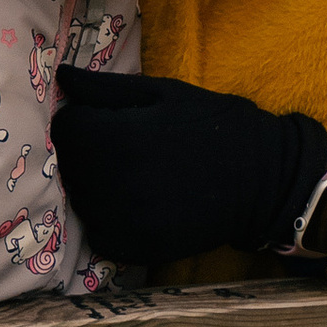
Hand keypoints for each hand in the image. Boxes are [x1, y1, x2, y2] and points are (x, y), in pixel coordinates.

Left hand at [54, 65, 326, 264]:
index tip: (104, 119)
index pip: (64, 128)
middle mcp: (115, 183)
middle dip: (85, 151)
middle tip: (120, 146)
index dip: (81, 119)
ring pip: (80, 199)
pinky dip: (108, 219)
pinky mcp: (137, 249)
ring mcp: (125, 221)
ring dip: (94, 185)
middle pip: (68, 164)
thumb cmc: (215, 125)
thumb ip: (108, 88)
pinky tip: (137, 203)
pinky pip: (98, 232)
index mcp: (118, 137)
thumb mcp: (165, 93)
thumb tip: (61, 77)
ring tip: (132, 173)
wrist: (265, 181)